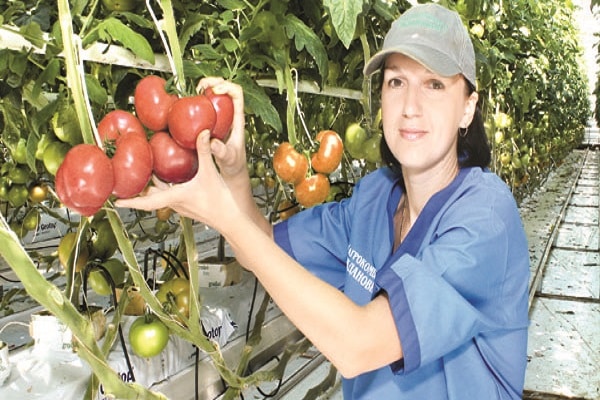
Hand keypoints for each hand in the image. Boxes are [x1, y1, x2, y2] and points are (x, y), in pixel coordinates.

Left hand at [116, 130, 239, 230]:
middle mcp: (175, 203)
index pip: (146, 202)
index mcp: (175, 197)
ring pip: (161, 197)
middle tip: (125, 181)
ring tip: (145, 174)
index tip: (115, 201)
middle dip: (137, 190)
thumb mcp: (210, 172)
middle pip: (150, 197)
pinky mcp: (190, 206)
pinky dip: (165, 188)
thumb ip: (204, 151)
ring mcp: (183, 206)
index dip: (129, 201)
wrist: (232, 220)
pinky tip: (171, 178)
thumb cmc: (220, 201)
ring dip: (152, 188)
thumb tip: (201, 131)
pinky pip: (172, 196)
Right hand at [196, 77, 246, 180]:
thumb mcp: (228, 159)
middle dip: (213, 81)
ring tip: (193, 91)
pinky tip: (186, 105)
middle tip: (200, 86)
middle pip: (225, 89)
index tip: (214, 91)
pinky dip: (195, 103)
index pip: (237, 94)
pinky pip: (204, 108)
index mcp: (237, 119)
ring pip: (214, 96)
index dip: (227, 87)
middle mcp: (229, 116)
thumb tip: (212, 141)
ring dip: (203, 89)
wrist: (231, 173)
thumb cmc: (234, 166)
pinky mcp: (210, 125)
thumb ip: (221, 151)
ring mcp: (220, 119)